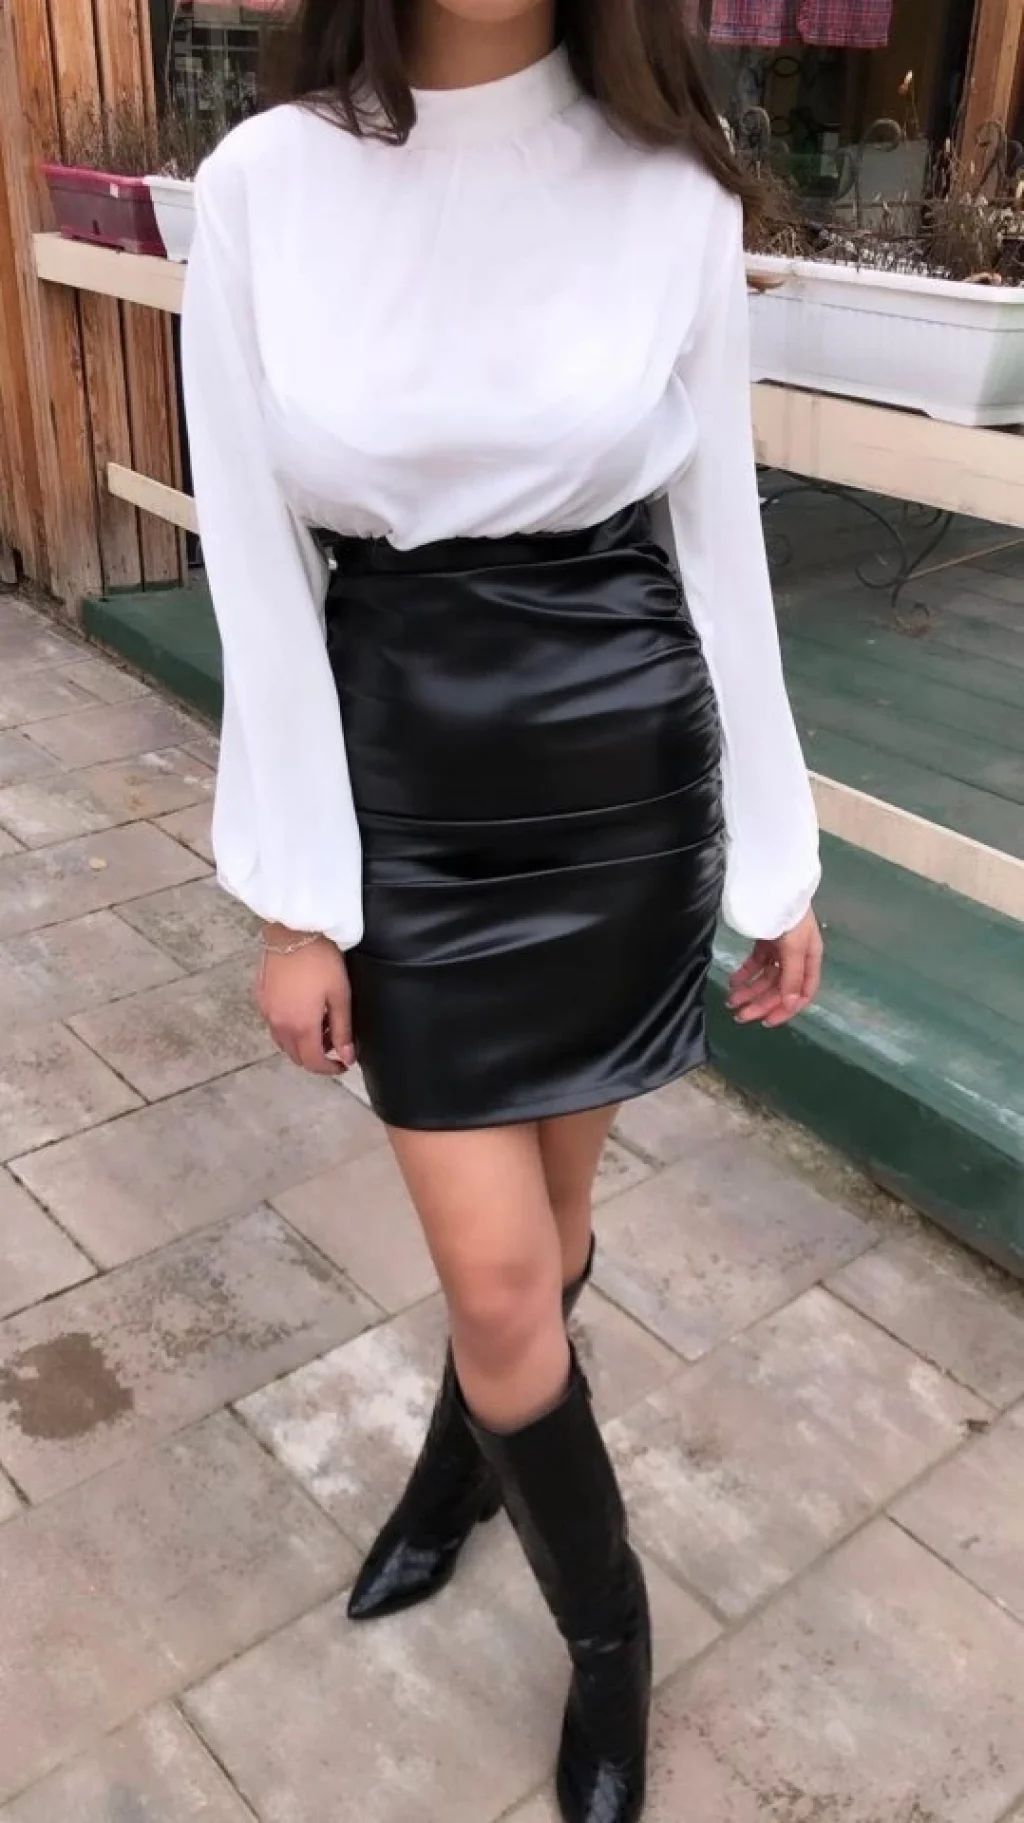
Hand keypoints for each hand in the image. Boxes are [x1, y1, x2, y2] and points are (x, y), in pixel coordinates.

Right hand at [256, 929, 354, 1075]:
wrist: (293, 930)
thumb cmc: (321, 960)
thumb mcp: (340, 996)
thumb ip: (342, 1030)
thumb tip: (346, 1057)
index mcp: (301, 1026)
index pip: (313, 1062)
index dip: (329, 1069)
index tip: (343, 1064)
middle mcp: (279, 1024)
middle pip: (295, 1056)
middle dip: (316, 1057)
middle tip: (334, 1042)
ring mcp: (266, 1011)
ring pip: (283, 1042)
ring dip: (301, 1043)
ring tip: (320, 1025)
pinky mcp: (260, 998)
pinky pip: (274, 1025)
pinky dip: (289, 1028)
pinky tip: (302, 1011)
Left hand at [727, 908, 822, 1028]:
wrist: (776, 885)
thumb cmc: (790, 916)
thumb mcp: (794, 947)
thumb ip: (792, 977)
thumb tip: (791, 1004)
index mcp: (810, 960)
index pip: (803, 993)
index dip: (786, 1010)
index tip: (766, 1021)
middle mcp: (797, 957)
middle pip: (780, 988)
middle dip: (760, 1003)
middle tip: (739, 1015)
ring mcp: (781, 948)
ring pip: (765, 977)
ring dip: (749, 991)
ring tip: (731, 1001)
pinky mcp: (766, 940)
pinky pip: (755, 963)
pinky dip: (744, 973)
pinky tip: (733, 982)